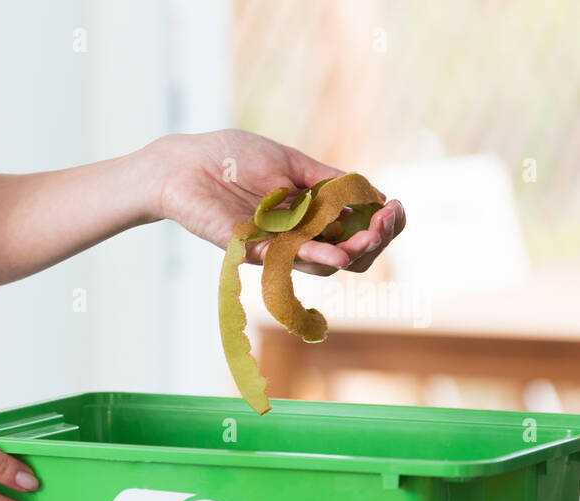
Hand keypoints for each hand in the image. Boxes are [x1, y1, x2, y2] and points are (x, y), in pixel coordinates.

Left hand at [144, 129, 404, 275]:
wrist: (184, 163)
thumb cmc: (232, 156)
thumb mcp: (291, 162)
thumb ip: (329, 180)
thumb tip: (373, 195)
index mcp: (310, 212)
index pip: (357, 231)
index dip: (383, 224)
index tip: (394, 207)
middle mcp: (296, 235)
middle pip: (348, 256)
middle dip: (374, 241)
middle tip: (385, 222)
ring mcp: (274, 246)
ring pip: (323, 264)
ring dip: (351, 252)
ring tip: (368, 237)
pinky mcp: (249, 250)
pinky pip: (286, 260)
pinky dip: (313, 256)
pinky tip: (336, 252)